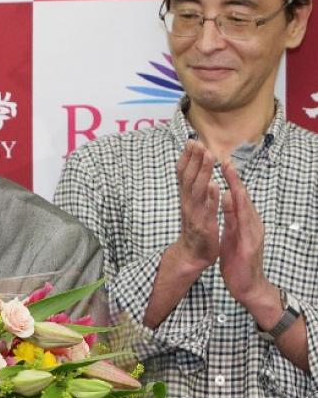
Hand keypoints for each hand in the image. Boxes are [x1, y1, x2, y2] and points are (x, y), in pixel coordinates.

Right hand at [172, 140, 220, 272]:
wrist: (192, 255)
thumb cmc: (195, 230)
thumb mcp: (193, 207)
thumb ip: (196, 192)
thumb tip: (202, 175)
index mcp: (186, 198)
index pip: (184, 174)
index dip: (187, 158)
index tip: (192, 141)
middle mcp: (187, 203)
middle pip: (189, 178)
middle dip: (193, 159)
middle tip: (197, 142)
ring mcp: (194, 214)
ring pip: (197, 189)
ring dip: (202, 172)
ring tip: (208, 156)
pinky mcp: (203, 225)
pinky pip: (207, 210)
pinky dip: (209, 198)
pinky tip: (214, 186)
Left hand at [219, 159, 270, 306]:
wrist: (248, 287)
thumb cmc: (239, 261)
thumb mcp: (233, 235)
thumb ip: (231, 217)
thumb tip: (228, 198)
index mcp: (246, 223)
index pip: (238, 198)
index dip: (231, 181)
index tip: (222, 163)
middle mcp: (252, 224)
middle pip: (243, 197)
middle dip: (235, 178)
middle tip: (225, 159)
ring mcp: (252, 233)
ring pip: (245, 206)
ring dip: (237, 188)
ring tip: (229, 173)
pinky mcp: (249, 244)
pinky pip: (242, 223)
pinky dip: (237, 209)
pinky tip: (231, 199)